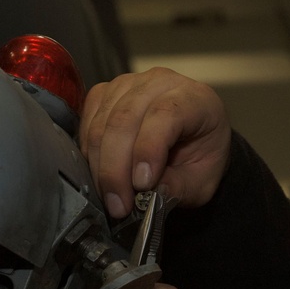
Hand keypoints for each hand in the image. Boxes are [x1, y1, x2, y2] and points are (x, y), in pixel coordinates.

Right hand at [79, 67, 231, 218]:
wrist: (192, 139)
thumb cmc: (200, 156)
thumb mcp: (201, 181)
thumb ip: (179, 187)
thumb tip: (148, 195)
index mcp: (194, 99)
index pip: (165, 114)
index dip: (148, 149)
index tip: (141, 184)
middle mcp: (160, 83)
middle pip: (126, 119)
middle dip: (116, 169)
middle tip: (118, 205)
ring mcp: (129, 84)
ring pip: (103, 122)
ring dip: (100, 166)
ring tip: (110, 198)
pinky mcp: (105, 93)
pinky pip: (88, 121)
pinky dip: (89, 152)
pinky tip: (99, 175)